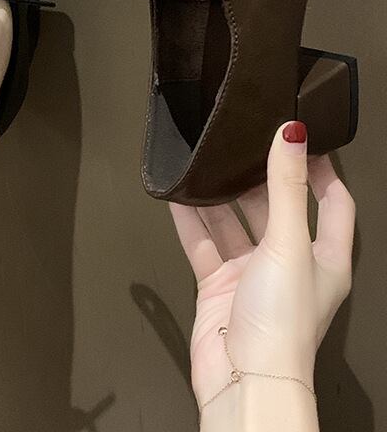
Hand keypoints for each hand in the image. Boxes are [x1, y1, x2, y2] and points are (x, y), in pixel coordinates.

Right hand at [170, 122, 354, 428]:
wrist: (241, 375)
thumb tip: (293, 136)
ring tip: (203, 166)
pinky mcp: (219, 284)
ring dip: (218, 198)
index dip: (320, 171)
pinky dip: (190, 221)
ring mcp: (252, 274)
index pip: (333, 204)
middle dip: (258, 179)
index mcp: (325, 257)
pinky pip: (203, 243)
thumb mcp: (289, 244)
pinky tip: (177, 197)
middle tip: (240, 145)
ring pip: (234, 225)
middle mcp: (291, 264)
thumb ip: (287, 188)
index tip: (299, 140)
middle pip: (276, 209)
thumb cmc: (281, 320)